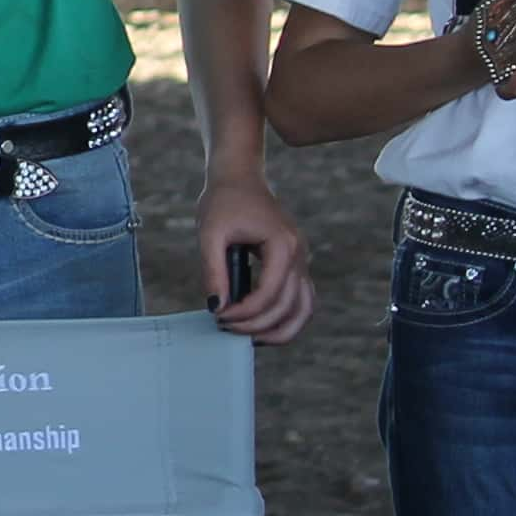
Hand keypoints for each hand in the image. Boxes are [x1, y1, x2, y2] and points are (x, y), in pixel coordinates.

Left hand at [195, 174, 314, 343]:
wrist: (239, 177)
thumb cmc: (224, 201)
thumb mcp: (210, 233)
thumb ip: (213, 271)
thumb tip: (216, 307)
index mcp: (283, 244)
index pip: (270, 293)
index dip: (245, 313)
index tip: (220, 316)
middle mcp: (299, 254)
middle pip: (289, 306)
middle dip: (257, 324)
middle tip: (226, 327)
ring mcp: (301, 259)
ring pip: (305, 309)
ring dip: (280, 330)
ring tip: (249, 338)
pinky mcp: (295, 264)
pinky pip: (301, 299)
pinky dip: (286, 318)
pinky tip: (259, 325)